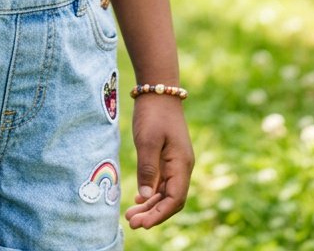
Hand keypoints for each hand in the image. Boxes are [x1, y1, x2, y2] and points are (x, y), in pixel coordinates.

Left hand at [125, 96, 193, 229]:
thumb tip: (145, 196)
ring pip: (166, 191)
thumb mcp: (147, 140)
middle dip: (152, 213)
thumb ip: (147, 169)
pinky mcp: (168, 156)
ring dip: (150, 204)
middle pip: (170, 199)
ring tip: (131, 215)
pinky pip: (163, 181)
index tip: (142, 224)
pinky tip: (139, 199)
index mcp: (181, 164)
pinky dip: (151, 192)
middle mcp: (182, 166)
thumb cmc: (153, 113)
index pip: (175, 199)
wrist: (158, 89)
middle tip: (132, 222)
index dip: (159, 214)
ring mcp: (176, 161)